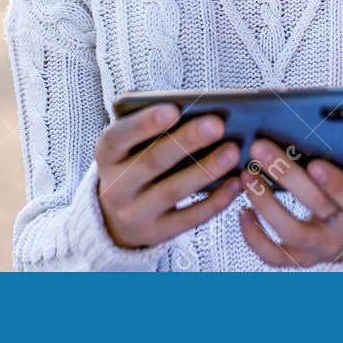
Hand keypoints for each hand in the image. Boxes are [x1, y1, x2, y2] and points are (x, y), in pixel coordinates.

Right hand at [93, 104, 241, 249]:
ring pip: (172, 191)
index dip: (144, 123)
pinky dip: (214, 201)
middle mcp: (115, 186)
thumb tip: (200, 112)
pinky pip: (188, 219)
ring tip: (234, 151)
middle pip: (152, 161)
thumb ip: (154, 128)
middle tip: (218, 124)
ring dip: (205, 170)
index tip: (174, 109)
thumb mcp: (131, 145)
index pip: (119, 137)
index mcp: (107, 154)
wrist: (114, 217)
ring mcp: (134, 214)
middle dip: (186, 141)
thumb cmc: (135, 162)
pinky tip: (235, 183)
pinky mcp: (156, 234)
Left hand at [237, 137, 342, 266]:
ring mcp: (319, 248)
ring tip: (248, 175)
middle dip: (286, 175)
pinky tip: (243, 210)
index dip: (335, 183)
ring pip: (291, 230)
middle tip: (261, 150)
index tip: (315, 163)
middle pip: (316, 206)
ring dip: (266, 202)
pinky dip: (254, 235)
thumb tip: (316, 123)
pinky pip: (273, 254)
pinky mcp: (298, 259)